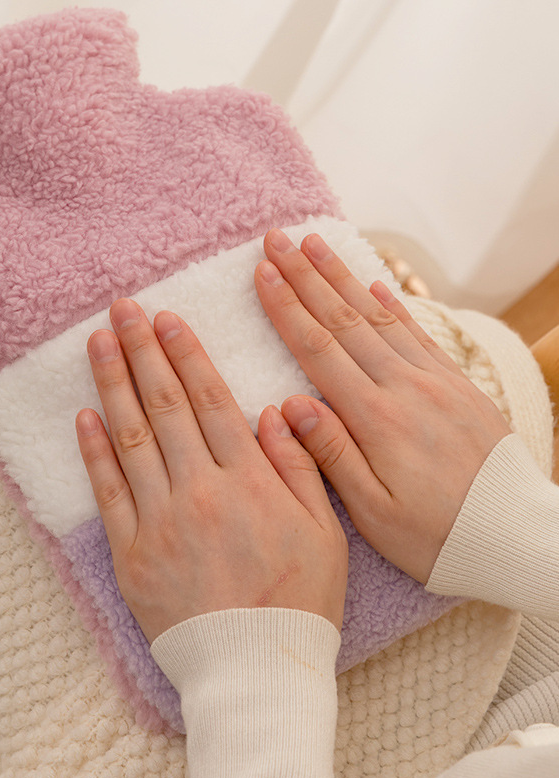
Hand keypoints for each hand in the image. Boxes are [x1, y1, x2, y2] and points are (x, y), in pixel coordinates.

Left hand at [76, 299, 348, 642]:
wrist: (256, 673)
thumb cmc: (300, 603)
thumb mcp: (325, 531)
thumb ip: (299, 466)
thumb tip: (275, 410)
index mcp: (249, 480)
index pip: (211, 400)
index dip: (186, 354)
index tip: (168, 318)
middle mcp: (200, 490)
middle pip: (166, 406)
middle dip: (142, 351)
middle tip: (122, 308)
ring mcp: (160, 521)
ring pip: (131, 437)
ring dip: (112, 384)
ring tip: (97, 342)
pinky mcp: (132, 554)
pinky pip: (108, 492)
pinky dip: (94, 451)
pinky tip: (85, 414)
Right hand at [255, 230, 511, 583]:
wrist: (515, 535)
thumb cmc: (438, 539)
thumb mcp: (375, 515)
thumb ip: (331, 456)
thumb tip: (289, 405)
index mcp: (375, 420)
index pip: (318, 350)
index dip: (286, 308)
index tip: (261, 272)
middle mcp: (405, 388)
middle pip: (343, 320)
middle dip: (306, 276)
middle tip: (277, 239)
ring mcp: (435, 382)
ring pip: (378, 317)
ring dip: (343, 277)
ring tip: (316, 244)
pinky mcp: (459, 386)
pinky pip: (418, 333)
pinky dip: (393, 304)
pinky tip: (374, 283)